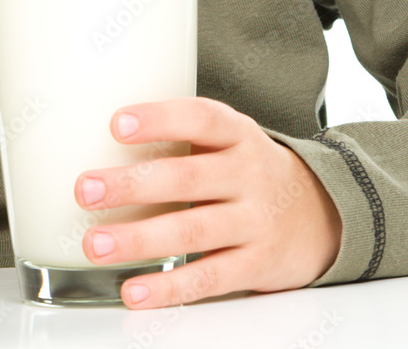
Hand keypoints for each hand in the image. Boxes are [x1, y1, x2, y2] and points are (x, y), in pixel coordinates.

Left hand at [74, 97, 341, 308]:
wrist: (321, 213)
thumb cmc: (248, 169)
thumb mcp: (227, 138)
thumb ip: (179, 135)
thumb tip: (94, 133)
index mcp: (237, 134)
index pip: (200, 118)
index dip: (160, 119)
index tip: (117, 122)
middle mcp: (248, 174)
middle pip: (187, 178)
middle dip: (132, 185)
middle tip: (86, 189)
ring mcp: (255, 221)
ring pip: (193, 230)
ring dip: (139, 238)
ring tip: (95, 244)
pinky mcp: (256, 265)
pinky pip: (208, 278)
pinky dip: (168, 288)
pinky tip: (134, 290)